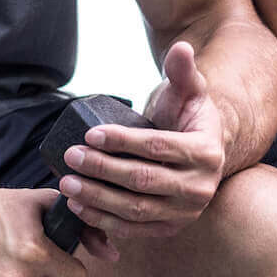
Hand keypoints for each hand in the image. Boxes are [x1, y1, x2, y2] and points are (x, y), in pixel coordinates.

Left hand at [59, 41, 225, 238]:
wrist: (200, 152)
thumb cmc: (188, 117)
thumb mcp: (188, 91)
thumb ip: (182, 70)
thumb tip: (181, 47)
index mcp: (208, 153)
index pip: (158, 147)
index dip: (123, 141)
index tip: (90, 133)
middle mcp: (201, 188)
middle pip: (144, 180)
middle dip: (102, 169)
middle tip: (71, 156)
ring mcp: (186, 213)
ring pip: (136, 210)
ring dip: (98, 198)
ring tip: (68, 183)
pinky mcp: (170, 228)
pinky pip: (134, 229)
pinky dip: (104, 220)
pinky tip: (79, 206)